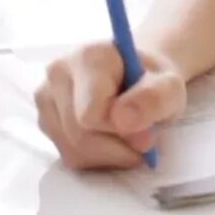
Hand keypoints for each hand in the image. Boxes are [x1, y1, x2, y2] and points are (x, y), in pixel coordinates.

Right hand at [34, 41, 186, 169]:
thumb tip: (123, 121)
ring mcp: (45, 97)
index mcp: (88, 57)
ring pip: (73, 150)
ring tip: (126, 135)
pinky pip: (69, 155)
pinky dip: (95, 158)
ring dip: (108, 155)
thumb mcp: (170, 86)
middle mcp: (58, 72)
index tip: (145, 128)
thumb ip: (153, 99)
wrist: (137, 76)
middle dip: (117, 146)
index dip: (121, 130)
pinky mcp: (44, 120)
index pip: (91, 115)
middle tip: (142, 137)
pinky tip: (109, 139)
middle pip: (80, 135)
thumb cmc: (152, 81)